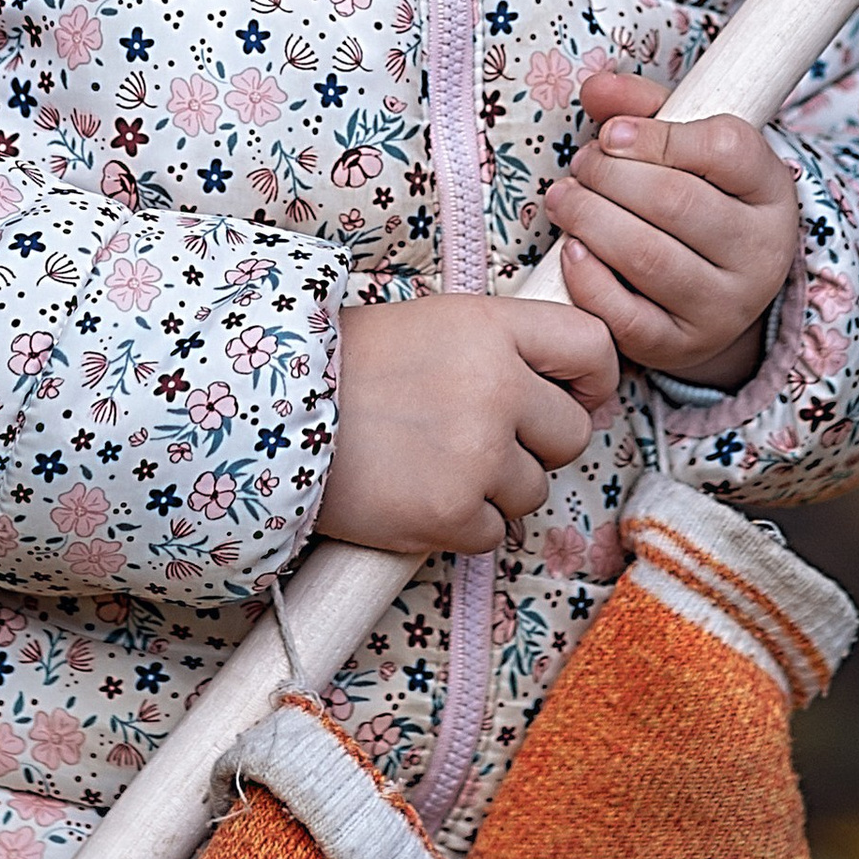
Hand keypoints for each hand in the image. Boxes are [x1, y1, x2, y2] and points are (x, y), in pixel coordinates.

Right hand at [318, 292, 618, 558]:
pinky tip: (416, 496)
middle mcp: (496, 386)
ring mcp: (477, 454)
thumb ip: (501, 348)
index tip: (572, 396)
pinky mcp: (452, 513)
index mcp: (492, 326)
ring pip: (534, 490)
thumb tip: (565, 391)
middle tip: (479, 439)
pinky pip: (493, 534)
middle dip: (536, 445)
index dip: (592, 379)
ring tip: (432, 463)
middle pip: (572, 433)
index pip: (593, 346)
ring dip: (495, 489)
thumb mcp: (433, 324)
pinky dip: (461, 526)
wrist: (265, 415)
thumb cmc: (347, 368)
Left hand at [544, 69, 801, 391]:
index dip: (659, 135)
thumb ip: (646, 108)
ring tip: (565, 199)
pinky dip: (589, 280)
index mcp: (771, 190)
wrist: (718, 288)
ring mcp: (726, 306)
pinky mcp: (683, 346)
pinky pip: (628, 318)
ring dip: (590, 219)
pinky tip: (572, 250)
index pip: (726, 149)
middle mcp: (760, 252)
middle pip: (677, 202)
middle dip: (610, 175)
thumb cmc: (697, 199)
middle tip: (580, 165)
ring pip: (650, 258)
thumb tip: (597, 89)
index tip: (613, 133)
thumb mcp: (688, 146)